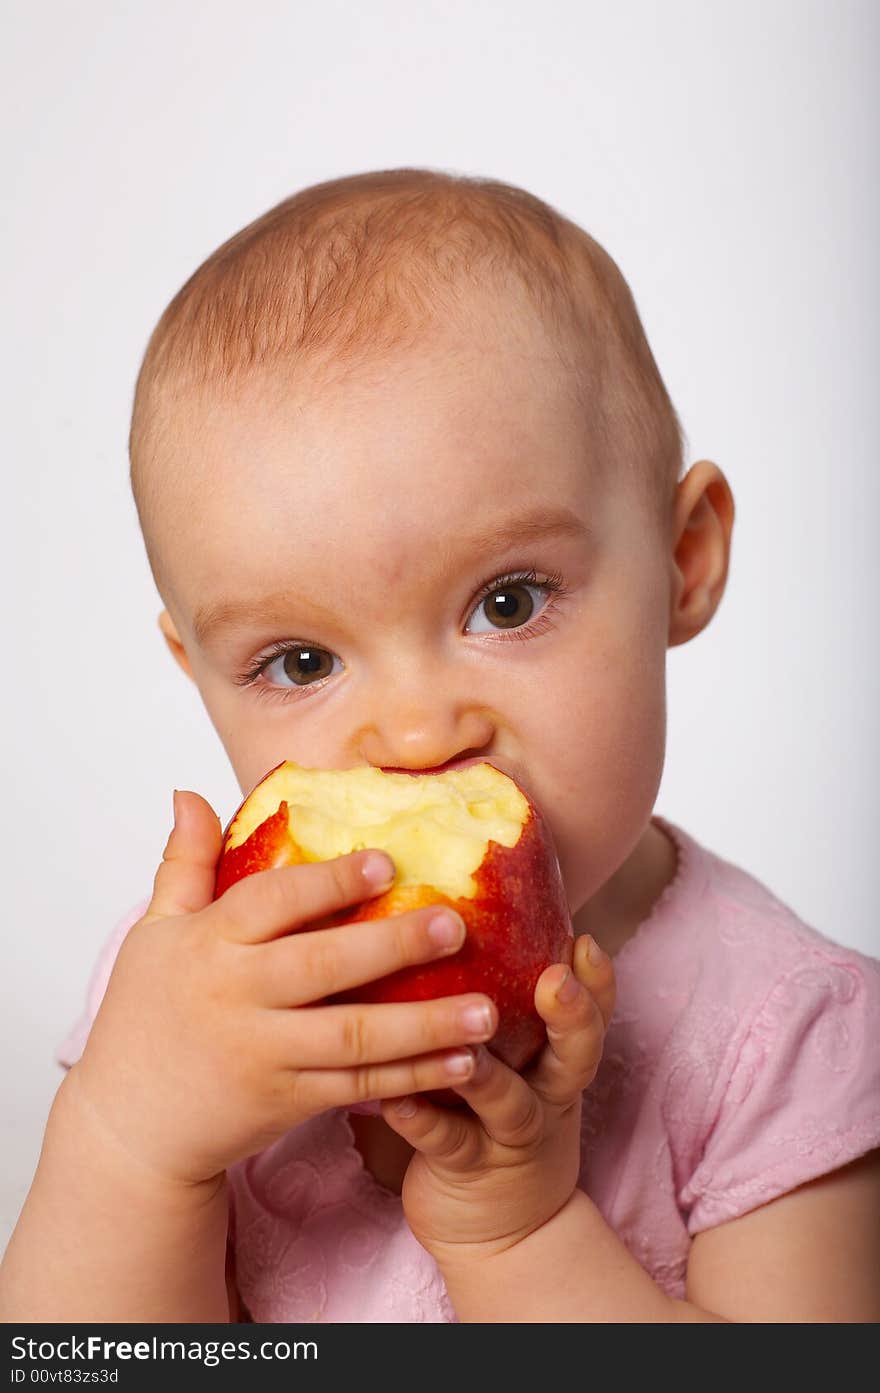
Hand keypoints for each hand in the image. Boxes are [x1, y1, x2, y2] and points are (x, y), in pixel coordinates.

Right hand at [66, 790, 499, 1187]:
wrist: (130, 1125)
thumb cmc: (145, 1017)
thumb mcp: (154, 934)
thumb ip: (183, 865)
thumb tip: (189, 793)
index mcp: (209, 946)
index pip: (271, 903)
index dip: (328, 882)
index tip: (386, 861)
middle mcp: (237, 998)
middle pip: (323, 966)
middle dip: (394, 945)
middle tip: (456, 926)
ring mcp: (265, 1055)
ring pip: (354, 1037)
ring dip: (426, 1024)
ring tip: (486, 1010)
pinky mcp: (288, 1101)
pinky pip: (360, 1087)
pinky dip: (414, 1077)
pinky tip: (464, 1062)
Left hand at [380, 933, 614, 1261]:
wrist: (504, 1234)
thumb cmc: (494, 1117)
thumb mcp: (519, 1064)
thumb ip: (500, 1002)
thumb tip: (454, 915)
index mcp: (557, 1060)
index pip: (593, 1014)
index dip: (597, 982)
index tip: (585, 941)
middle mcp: (546, 1095)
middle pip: (576, 1055)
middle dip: (570, 1016)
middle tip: (555, 981)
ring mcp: (511, 1136)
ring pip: (509, 1101)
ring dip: (486, 1071)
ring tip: (464, 1043)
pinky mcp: (468, 1168)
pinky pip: (445, 1142)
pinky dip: (419, 1118)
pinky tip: (393, 1096)